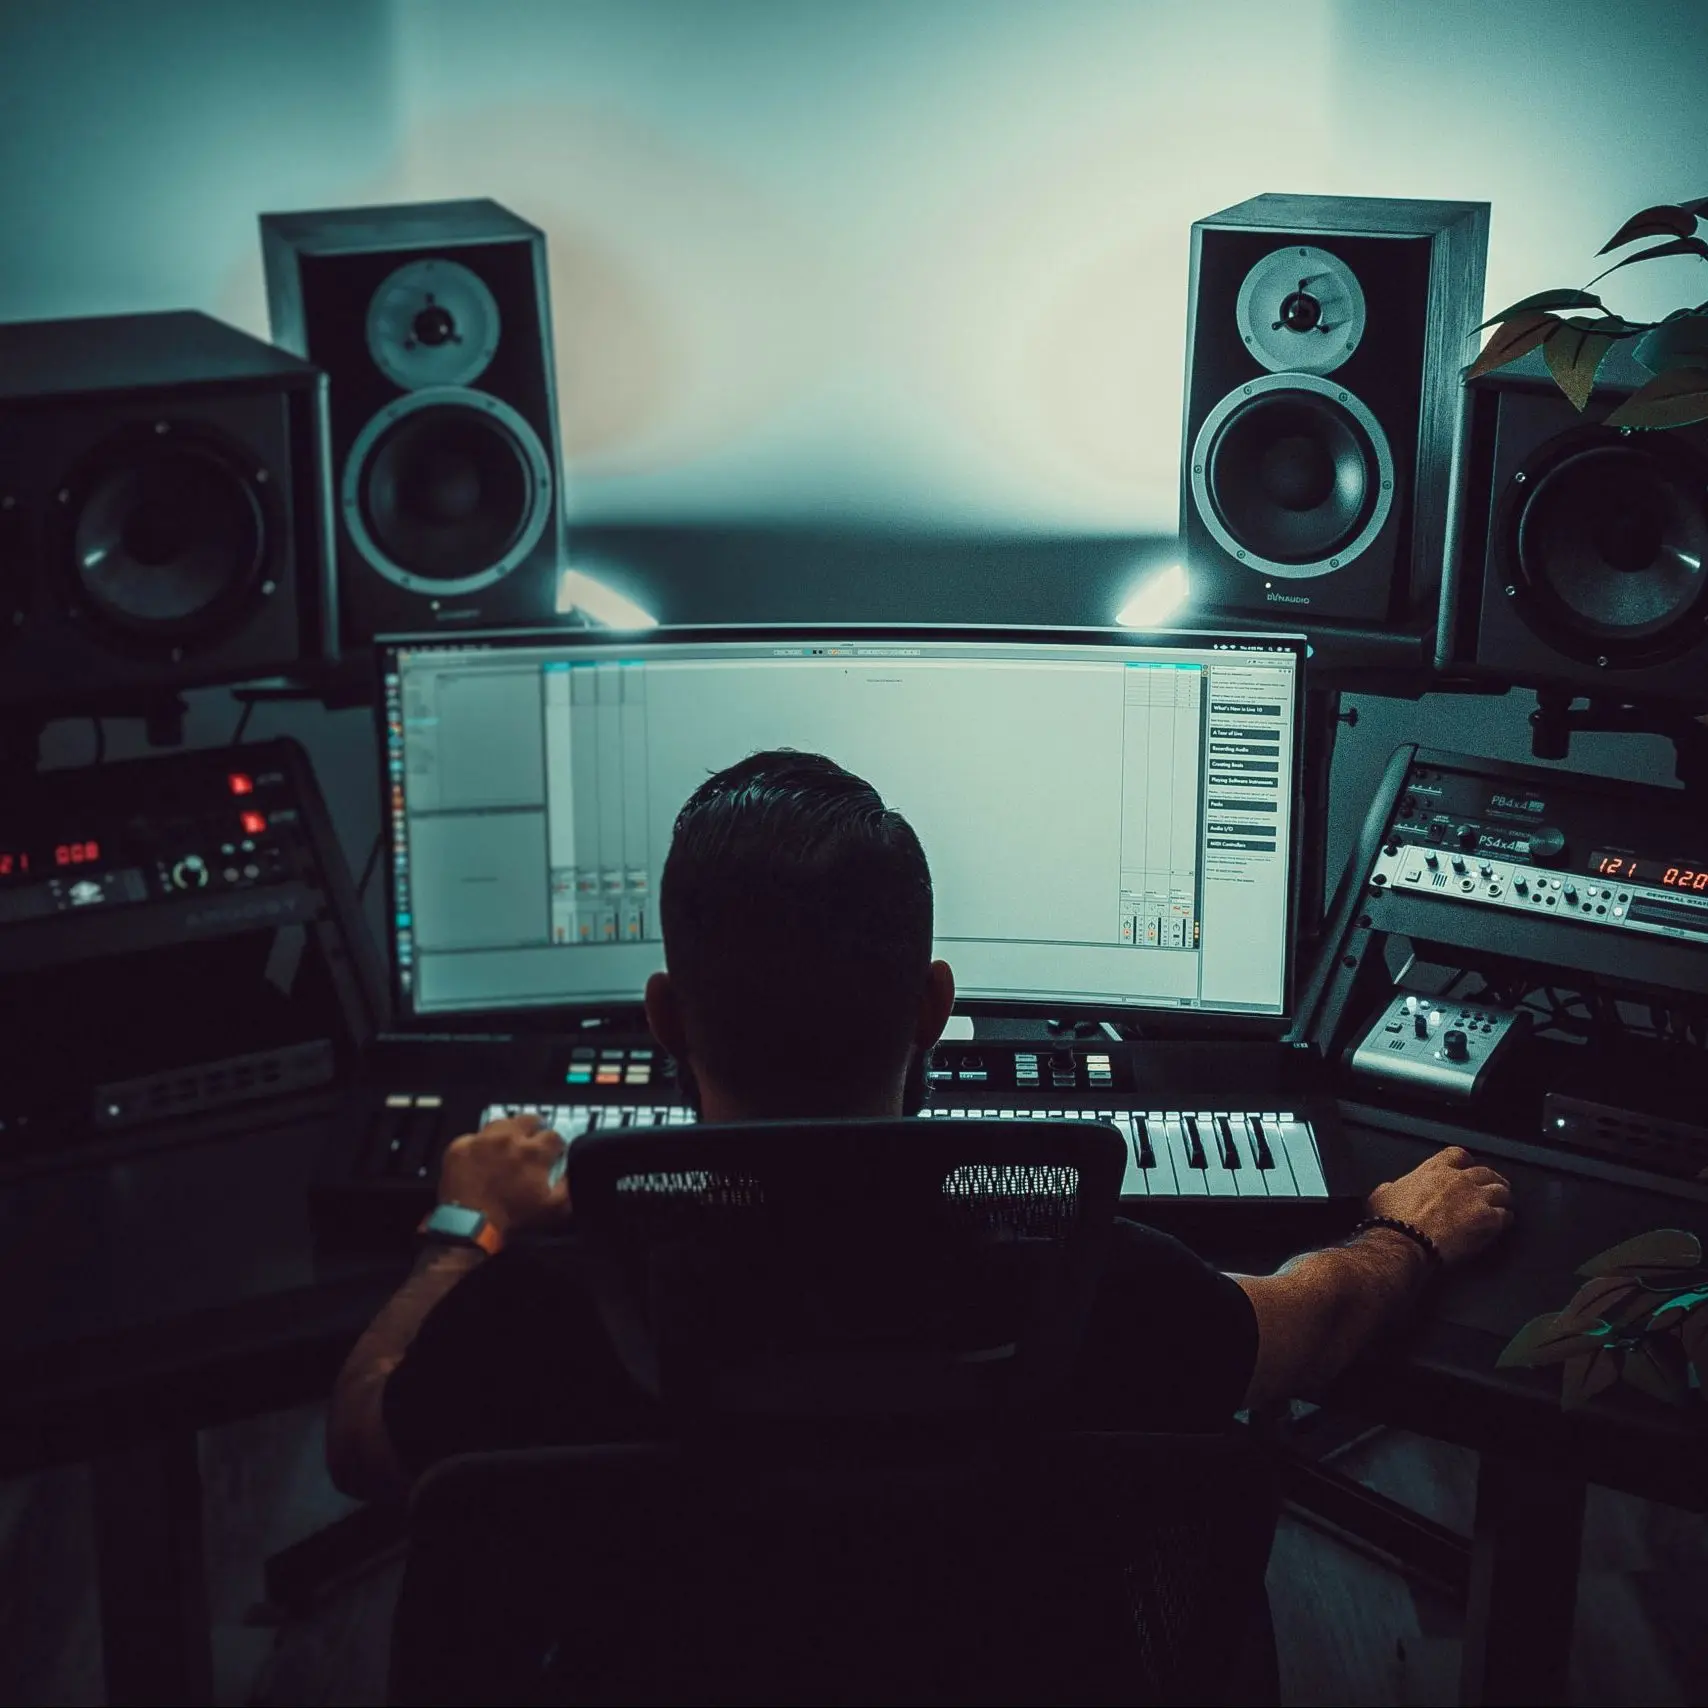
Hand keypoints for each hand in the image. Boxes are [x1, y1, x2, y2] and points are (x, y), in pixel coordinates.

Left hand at [436, 1113, 569, 1236]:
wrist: (468, 1226)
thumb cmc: (514, 1218)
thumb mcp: (553, 1209)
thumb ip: (568, 1186)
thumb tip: (570, 1169)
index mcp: (534, 1151)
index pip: (554, 1136)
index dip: (556, 1145)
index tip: (553, 1155)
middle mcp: (509, 1137)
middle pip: (528, 1119)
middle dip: (534, 1128)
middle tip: (531, 1142)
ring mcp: (482, 1139)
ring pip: (501, 1123)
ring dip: (508, 1131)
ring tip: (507, 1144)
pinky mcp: (460, 1146)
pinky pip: (474, 1137)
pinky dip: (480, 1144)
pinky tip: (481, 1155)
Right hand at [1365, 1145, 1513, 1266]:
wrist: (1404, 1242)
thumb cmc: (1391, 1220)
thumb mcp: (1382, 1194)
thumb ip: (1392, 1187)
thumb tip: (1390, 1189)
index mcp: (1433, 1170)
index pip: (1458, 1155)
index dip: (1466, 1162)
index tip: (1468, 1168)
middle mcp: (1459, 1180)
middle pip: (1486, 1172)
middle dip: (1490, 1179)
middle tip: (1492, 1187)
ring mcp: (1476, 1199)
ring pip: (1502, 1191)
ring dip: (1502, 1197)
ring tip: (1503, 1203)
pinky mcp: (1488, 1221)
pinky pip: (1506, 1215)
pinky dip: (1506, 1218)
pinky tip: (1503, 1222)